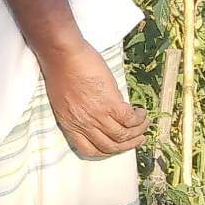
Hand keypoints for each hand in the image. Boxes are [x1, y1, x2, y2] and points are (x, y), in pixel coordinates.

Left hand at [37, 42, 148, 157]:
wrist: (61, 54)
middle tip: (138, 138)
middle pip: (110, 146)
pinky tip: (141, 112)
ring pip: (123, 135)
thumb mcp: (64, 100)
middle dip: (127, 145)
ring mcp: (96, 115)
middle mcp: (83, 124)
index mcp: (69, 124)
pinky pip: (129, 119)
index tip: (116, 144)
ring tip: (144, 124)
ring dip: (137, 132)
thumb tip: (97, 114)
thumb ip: (79, 112)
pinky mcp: (109, 103)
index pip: (89, 150)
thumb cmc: (60, 70)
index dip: (106, 150)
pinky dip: (139, 118)